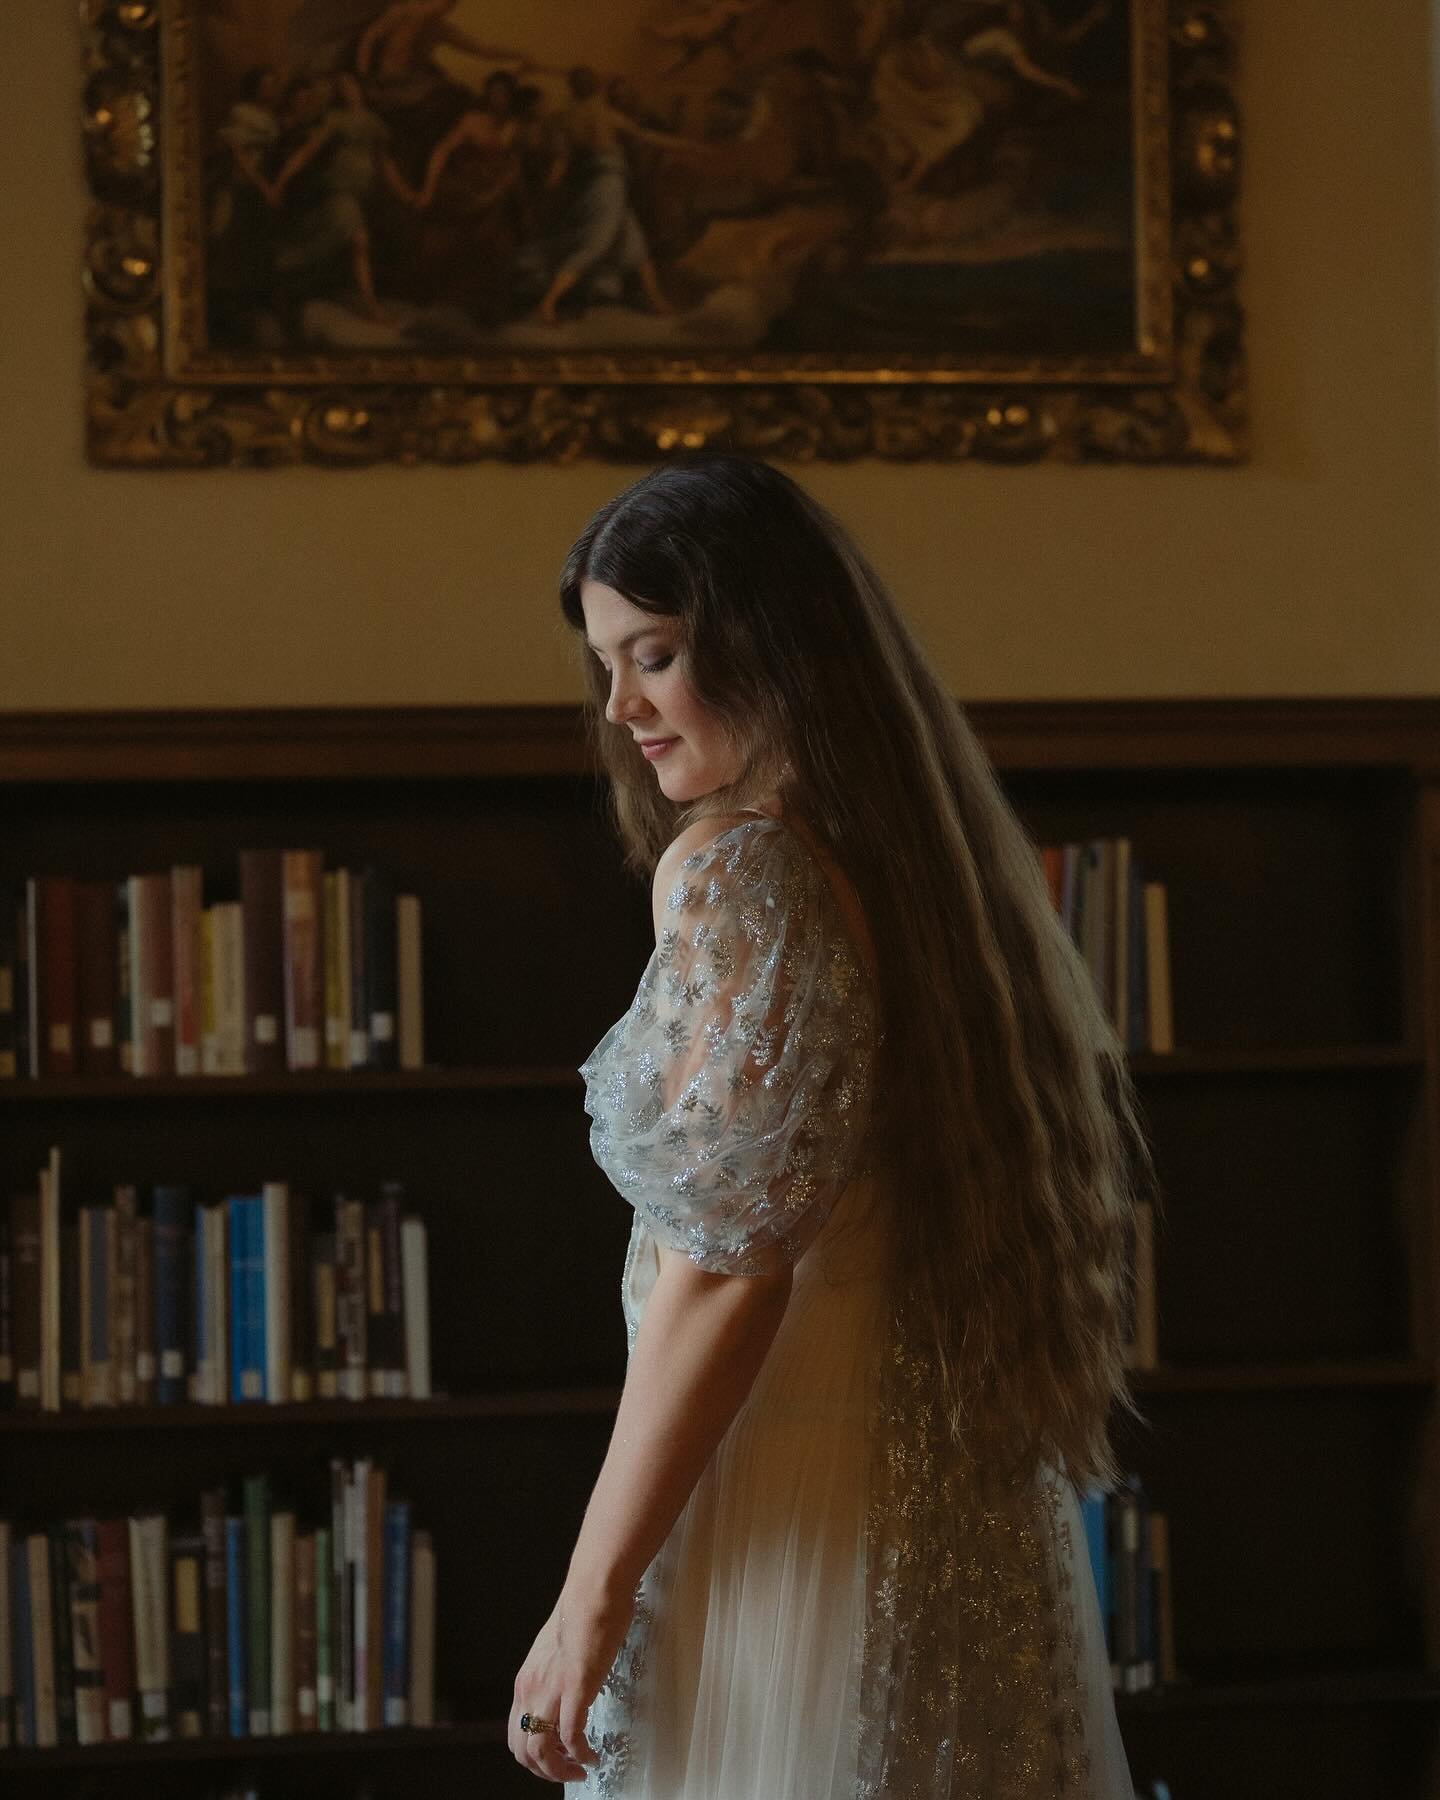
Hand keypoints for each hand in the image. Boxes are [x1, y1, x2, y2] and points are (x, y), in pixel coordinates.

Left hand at [510, 1588, 632, 1783]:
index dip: (534, 1757)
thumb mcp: (556, 1649)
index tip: (555, 1760)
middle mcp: (531, 1688)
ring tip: (580, 1769)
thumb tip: (566, 1687)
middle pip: (524, 1750)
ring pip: (542, 1752)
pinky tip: (593, 1755)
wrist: (593, 1591)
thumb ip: (555, 1673)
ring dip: (561, 1771)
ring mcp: (550, 1690)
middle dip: (547, 1771)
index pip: (516, 1735)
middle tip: (569, 1771)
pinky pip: (571, 1737)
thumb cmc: (583, 1611)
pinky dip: (581, 1754)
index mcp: (526, 1680)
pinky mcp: (575, 1688)